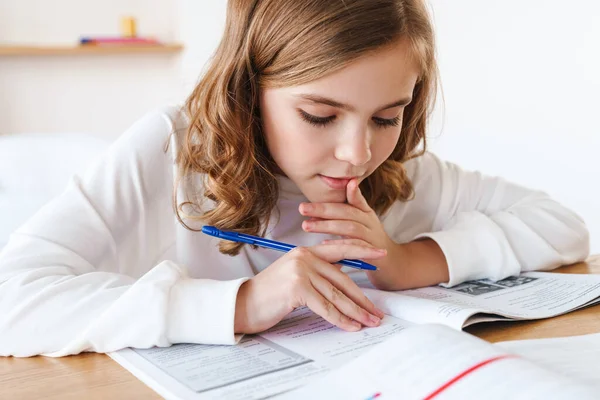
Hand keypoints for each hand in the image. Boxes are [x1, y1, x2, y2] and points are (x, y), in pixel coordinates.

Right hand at [234, 243, 386, 333]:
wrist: (243, 304)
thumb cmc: (269, 294)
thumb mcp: (293, 275)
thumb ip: (315, 272)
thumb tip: (341, 279)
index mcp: (305, 252)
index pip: (340, 249)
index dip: (362, 252)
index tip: (380, 255)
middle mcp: (304, 258)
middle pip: (342, 279)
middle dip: (362, 298)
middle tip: (377, 311)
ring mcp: (300, 272)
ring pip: (337, 295)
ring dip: (356, 312)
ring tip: (370, 322)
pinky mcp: (297, 289)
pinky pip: (325, 307)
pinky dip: (341, 319)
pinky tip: (352, 326)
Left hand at [298, 178, 403, 287]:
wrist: (393, 265)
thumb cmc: (370, 243)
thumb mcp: (360, 224)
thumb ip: (344, 215)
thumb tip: (317, 209)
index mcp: (366, 213)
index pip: (352, 200)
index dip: (338, 196)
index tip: (316, 197)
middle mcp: (370, 221)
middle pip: (346, 212)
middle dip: (322, 209)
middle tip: (302, 208)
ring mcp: (373, 237)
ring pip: (349, 227)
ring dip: (326, 225)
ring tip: (307, 225)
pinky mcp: (373, 252)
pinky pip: (355, 246)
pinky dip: (339, 244)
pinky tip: (324, 244)